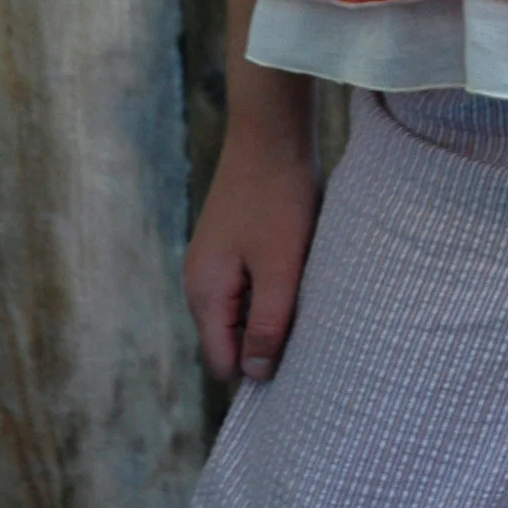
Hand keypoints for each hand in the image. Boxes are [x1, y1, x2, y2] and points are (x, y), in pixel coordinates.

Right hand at [182, 114, 320, 381]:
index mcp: (204, 294)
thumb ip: (268, 324)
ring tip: (305, 290)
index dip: (258, 367)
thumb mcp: (280, 269)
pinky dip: (272, 285)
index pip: (222, 363)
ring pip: (242, 312)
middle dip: (267, 339)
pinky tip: (298, 267)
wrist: (271, 133)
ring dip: (273, 310)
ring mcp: (212, 262)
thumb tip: (256, 375)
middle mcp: (199, 282)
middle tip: (309, 322)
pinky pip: (248, 286)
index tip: (298, 355)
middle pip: (231, 340)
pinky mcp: (229, 245)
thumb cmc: (279, 200)